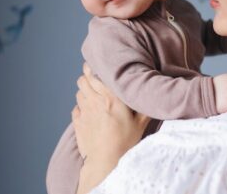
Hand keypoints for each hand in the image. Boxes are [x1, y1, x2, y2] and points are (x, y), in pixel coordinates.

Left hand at [72, 63, 150, 191]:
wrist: (106, 161)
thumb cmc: (125, 141)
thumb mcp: (140, 122)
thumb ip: (143, 106)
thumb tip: (150, 93)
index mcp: (111, 98)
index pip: (96, 74)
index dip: (95, 67)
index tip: (100, 65)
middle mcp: (95, 101)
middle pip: (84, 79)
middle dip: (88, 76)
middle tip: (96, 77)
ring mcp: (84, 111)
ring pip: (79, 91)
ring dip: (85, 90)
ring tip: (93, 93)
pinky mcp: (78, 122)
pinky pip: (76, 107)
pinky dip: (81, 105)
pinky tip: (89, 110)